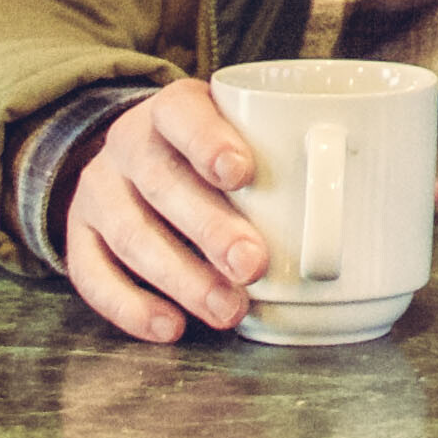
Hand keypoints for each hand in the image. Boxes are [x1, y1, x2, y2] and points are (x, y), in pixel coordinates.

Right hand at [59, 78, 285, 345]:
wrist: (131, 162)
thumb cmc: (208, 157)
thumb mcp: (237, 134)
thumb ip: (281, 157)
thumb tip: (359, 202)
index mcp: (172, 110)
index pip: (181, 113)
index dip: (208, 140)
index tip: (244, 173)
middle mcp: (128, 144)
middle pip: (161, 181)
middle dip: (209, 228)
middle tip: (253, 264)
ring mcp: (98, 192)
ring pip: (131, 234)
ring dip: (182, 278)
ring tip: (228, 311)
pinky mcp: (78, 236)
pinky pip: (92, 275)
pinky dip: (130, 307)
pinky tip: (170, 327)